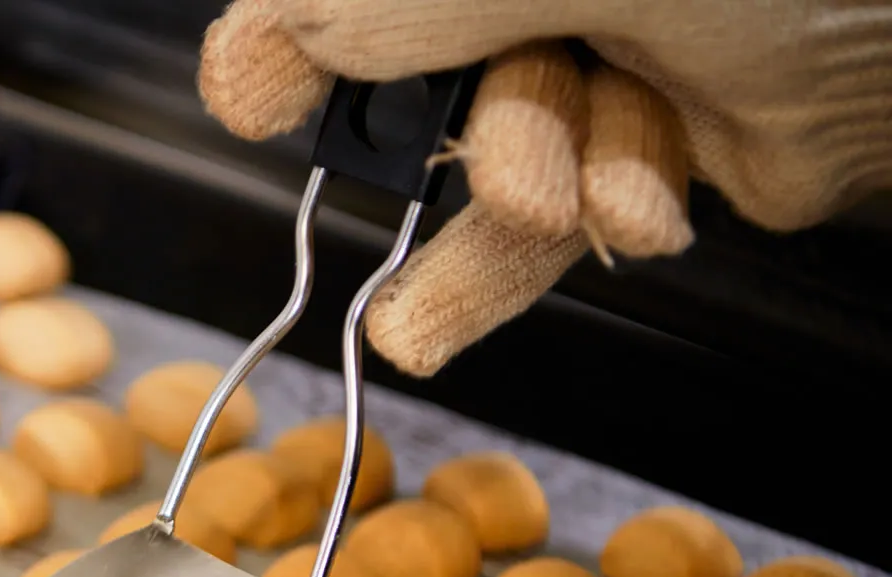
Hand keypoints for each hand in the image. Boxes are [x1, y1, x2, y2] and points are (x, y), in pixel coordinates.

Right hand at [199, 0, 891, 374]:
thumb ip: (386, 1)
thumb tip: (254, 51)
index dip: (300, 38)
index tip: (253, 98)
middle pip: (419, 70)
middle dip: (458, 133)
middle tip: (507, 135)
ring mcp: (614, 43)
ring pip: (494, 156)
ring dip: (528, 196)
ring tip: (567, 194)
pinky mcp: (661, 137)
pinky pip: (570, 212)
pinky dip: (602, 218)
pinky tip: (655, 186)